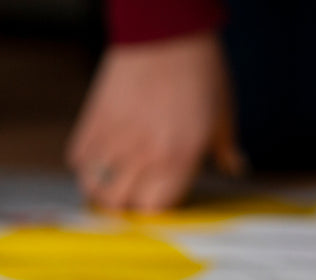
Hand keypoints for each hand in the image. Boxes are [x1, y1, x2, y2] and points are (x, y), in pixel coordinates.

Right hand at [67, 32, 241, 212]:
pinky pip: (79, 161)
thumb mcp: (222, 112)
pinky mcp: (91, 126)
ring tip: (113, 175)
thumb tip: (236, 166)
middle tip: (134, 187)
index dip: (155, 203)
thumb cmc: (199, 70)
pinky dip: (86, 162)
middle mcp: (142, 156)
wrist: (166, 34)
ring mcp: (113, 142)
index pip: (154, 209)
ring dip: (101, 186)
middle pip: (119, 204)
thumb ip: (225, 147)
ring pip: (92, 188)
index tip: (158, 194)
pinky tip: (102, 152)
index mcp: (179, 158)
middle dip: (126, 199)